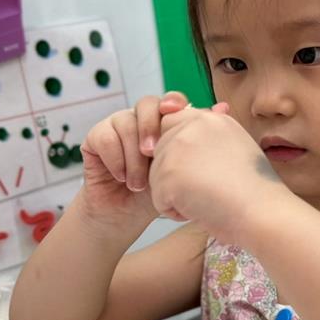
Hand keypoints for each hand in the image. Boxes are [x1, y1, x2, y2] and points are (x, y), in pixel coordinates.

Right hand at [79, 91, 191, 227]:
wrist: (126, 219)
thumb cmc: (158, 194)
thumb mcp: (182, 170)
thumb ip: (198, 141)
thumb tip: (224, 108)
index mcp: (164, 124)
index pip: (169, 101)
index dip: (173, 101)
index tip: (176, 110)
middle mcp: (141, 121)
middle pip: (146, 103)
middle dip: (150, 126)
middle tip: (152, 153)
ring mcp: (117, 127)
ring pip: (124, 122)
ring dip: (133, 156)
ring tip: (139, 184)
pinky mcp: (95, 138)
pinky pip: (104, 136)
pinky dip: (116, 159)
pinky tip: (123, 178)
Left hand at [148, 104, 293, 244]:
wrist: (263, 212)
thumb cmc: (256, 192)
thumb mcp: (236, 149)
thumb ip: (211, 140)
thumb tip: (194, 138)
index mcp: (212, 119)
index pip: (173, 124)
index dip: (181, 153)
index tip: (203, 171)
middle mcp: (193, 125)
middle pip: (160, 151)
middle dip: (176, 175)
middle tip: (210, 187)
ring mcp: (178, 147)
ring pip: (156, 176)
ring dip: (176, 195)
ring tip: (208, 199)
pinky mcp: (168, 173)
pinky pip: (158, 198)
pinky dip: (175, 211)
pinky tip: (201, 209)